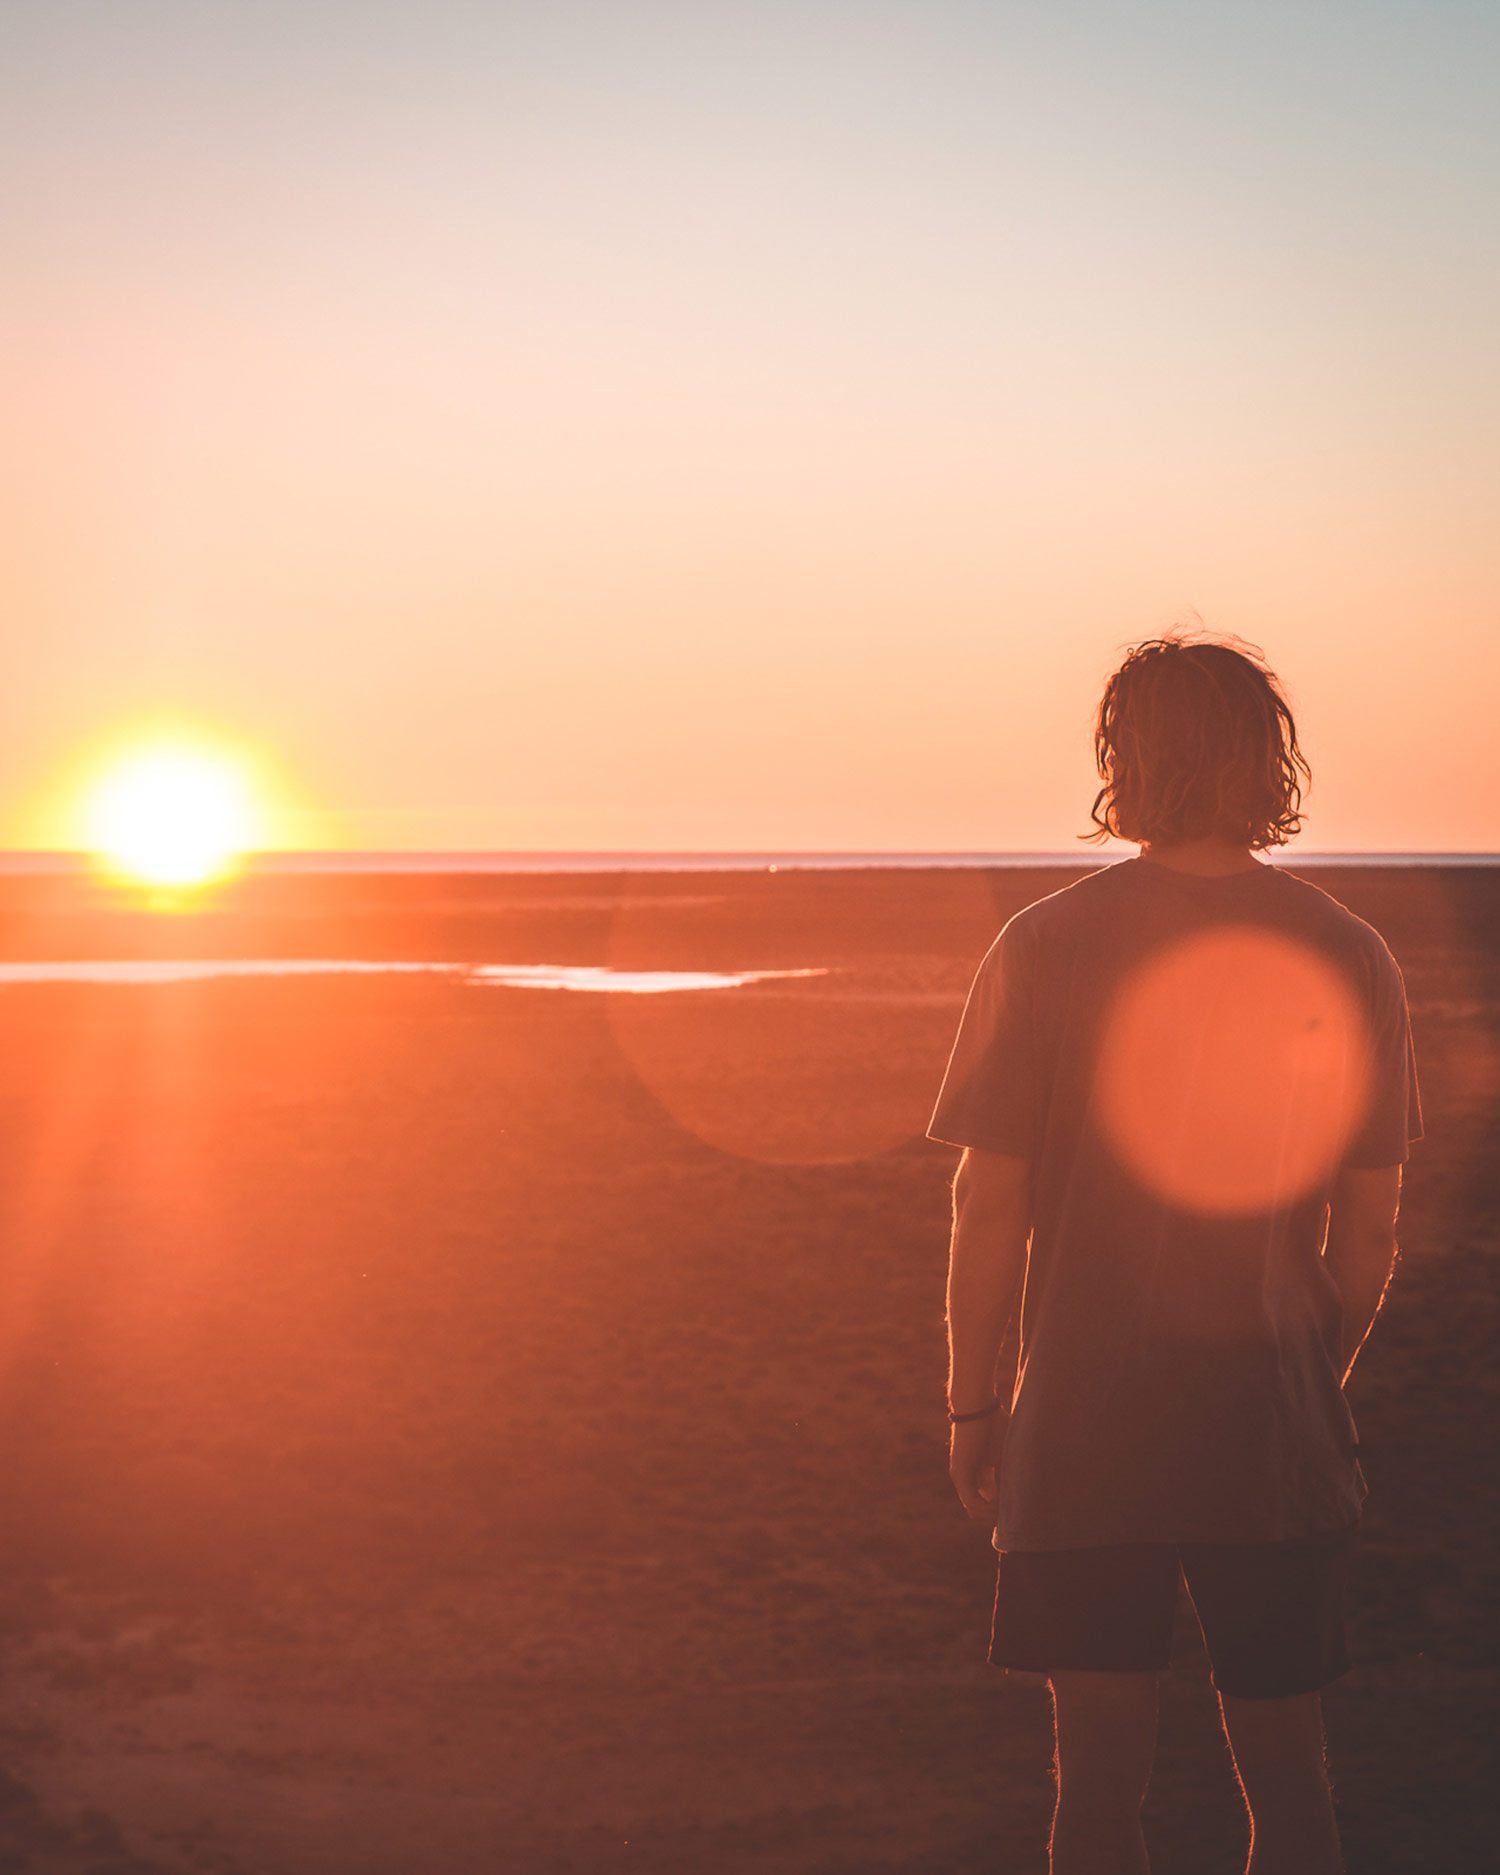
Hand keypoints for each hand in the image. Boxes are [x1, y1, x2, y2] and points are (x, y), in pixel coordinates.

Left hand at [949, 1407, 1007, 1524]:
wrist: (977, 1407)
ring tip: (1010, 1509)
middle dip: (997, 1515)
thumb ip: (1009, 1472)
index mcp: (978, 1472)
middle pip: (980, 1509)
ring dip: (993, 1513)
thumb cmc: (995, 1423)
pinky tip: (1001, 1504)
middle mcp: (967, 1478)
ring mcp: (961, 1477)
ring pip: (975, 1509)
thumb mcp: (1006, 1453)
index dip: (1002, 1509)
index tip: (1018, 1511)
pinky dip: (987, 1507)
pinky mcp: (960, 1474)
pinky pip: (972, 1502)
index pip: (987, 1501)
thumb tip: (1025, 1492)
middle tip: (1015, 1514)